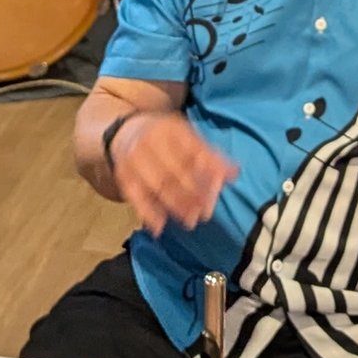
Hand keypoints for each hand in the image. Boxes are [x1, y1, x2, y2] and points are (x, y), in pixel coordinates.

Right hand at [110, 113, 239, 233]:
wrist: (126, 131)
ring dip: (174, 205)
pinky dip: (147, 212)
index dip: (206, 171)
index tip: (219, 189)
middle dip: (191, 194)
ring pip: (156, 185)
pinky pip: (135, 196)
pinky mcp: (123, 175)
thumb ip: (210, 155)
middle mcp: (150, 141)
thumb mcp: (188, 137)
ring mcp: (134, 158)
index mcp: (171, 129)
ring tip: (189, 222)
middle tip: (205, 213)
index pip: (192, 151)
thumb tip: (235, 173)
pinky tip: (159, 228)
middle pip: (173, 171)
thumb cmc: (166, 138)